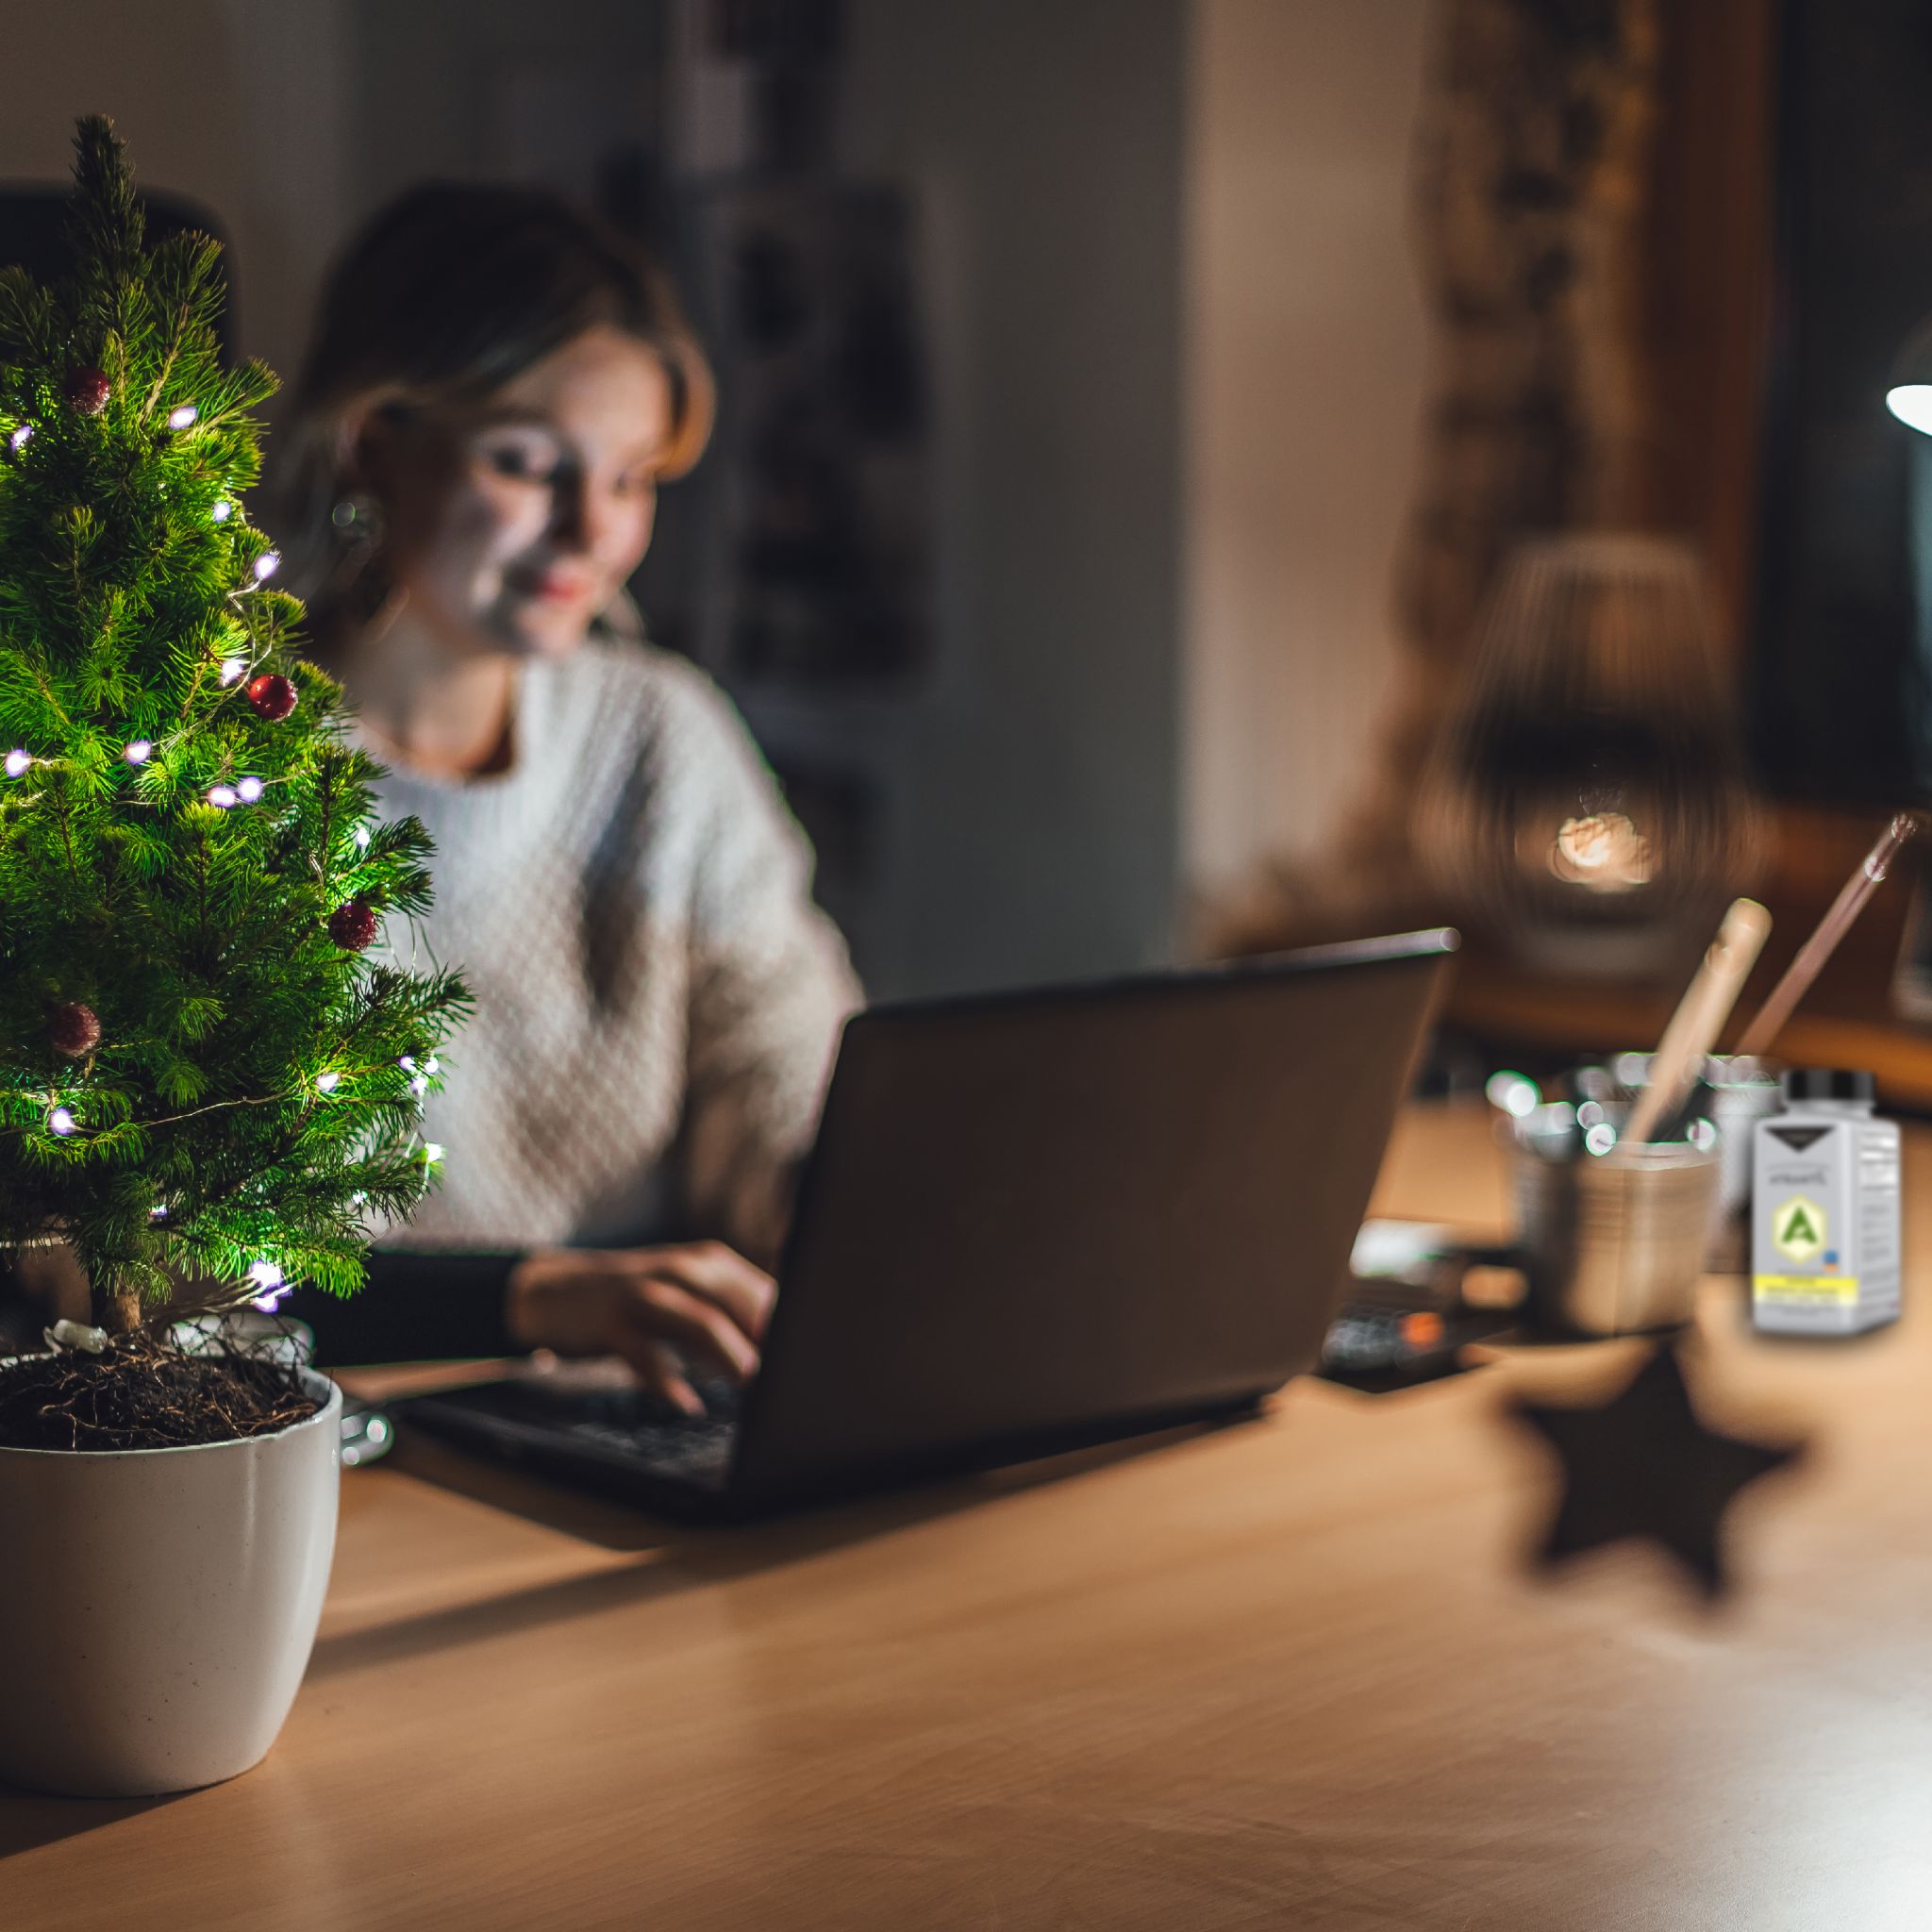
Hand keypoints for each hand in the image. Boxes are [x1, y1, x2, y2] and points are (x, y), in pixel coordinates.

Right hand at [505, 1241, 775, 1414]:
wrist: (553, 1292)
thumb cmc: (636, 1302)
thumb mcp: (685, 1299)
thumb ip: (728, 1318)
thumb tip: (778, 1351)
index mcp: (708, 1264)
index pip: (762, 1291)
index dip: (787, 1324)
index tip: (809, 1356)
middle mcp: (681, 1271)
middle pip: (738, 1302)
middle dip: (767, 1337)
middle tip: (790, 1374)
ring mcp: (645, 1294)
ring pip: (699, 1320)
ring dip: (730, 1353)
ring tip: (753, 1383)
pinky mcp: (611, 1322)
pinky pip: (645, 1353)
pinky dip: (667, 1380)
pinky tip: (688, 1404)